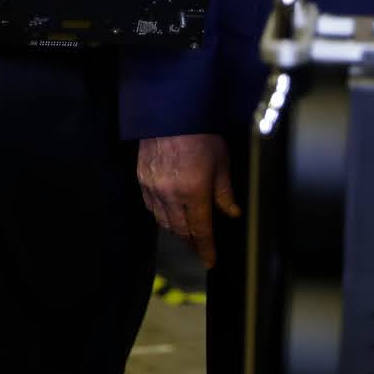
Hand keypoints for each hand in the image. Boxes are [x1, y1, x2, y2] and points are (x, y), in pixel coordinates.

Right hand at [138, 133, 239, 267]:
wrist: (170, 112)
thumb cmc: (200, 134)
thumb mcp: (221, 161)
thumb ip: (225, 192)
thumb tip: (232, 213)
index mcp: (194, 192)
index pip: (201, 230)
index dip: (205, 248)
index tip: (209, 261)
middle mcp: (171, 195)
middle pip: (180, 230)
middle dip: (191, 242)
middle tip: (199, 249)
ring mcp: (153, 187)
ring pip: (163, 221)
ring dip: (175, 229)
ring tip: (185, 232)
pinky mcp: (141, 178)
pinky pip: (149, 205)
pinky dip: (160, 214)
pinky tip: (166, 213)